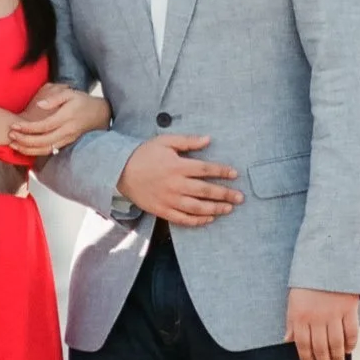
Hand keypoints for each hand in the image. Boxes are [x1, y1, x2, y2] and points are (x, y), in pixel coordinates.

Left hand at [6, 84, 109, 156]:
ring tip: (13, 145)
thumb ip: (54, 98)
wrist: (99, 114)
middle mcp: (67, 131)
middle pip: (43, 141)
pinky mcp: (66, 144)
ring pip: (46, 149)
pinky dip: (36, 152)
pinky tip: (25, 149)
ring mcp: (67, 139)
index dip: (28, 128)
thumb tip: (39, 105)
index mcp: (66, 117)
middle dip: (25, 140)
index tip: (14, 126)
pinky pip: (50, 151)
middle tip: (10, 136)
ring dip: (28, 150)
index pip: (44, 126)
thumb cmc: (82, 101)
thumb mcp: (70, 94)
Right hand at [114, 133, 242, 225]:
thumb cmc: (143, 154)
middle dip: (225, 194)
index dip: (222, 172)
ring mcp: (168, 199)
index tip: (235, 174)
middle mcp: (175, 184)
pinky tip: (208, 219)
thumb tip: (208, 139)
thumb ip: (187, 141)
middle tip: (240, 197)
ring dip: (215, 209)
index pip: (206, 169)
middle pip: (206, 191)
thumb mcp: (164, 142)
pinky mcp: (161, 210)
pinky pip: (182, 219)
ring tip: (228, 209)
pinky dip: (197, 221)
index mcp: (177, 166)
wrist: (118, 171)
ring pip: (197, 207)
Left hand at [286, 287, 359, 359]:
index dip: (306, 358)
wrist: (327, 263)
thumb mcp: (293, 300)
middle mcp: (316, 317)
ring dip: (336, 357)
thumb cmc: (307, 283)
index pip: (302, 344)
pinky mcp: (349, 309)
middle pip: (320, 347)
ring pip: (336, 344)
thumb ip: (292, 321)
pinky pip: (351, 332)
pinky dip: (350, 344)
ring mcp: (334, 314)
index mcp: (299, 316)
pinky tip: (348, 350)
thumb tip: (287, 340)